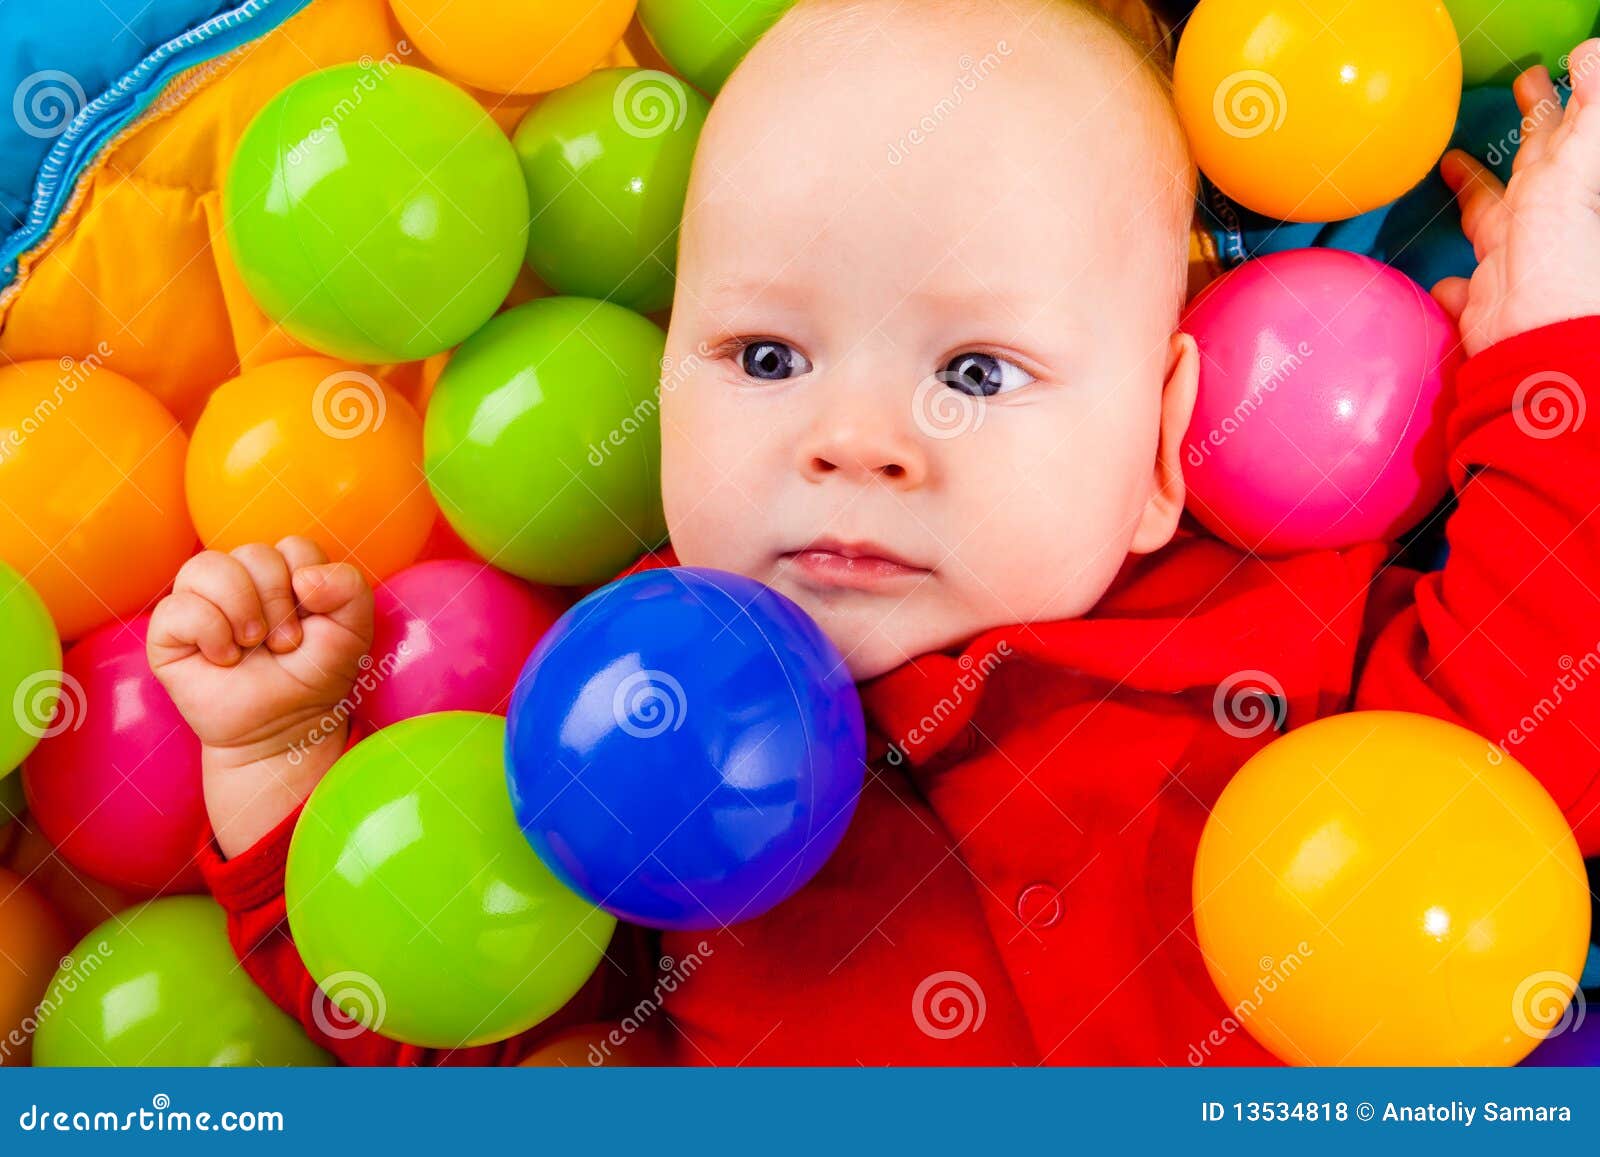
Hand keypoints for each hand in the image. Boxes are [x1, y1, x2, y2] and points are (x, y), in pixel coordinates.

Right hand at [149, 538, 372, 855]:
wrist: (284, 729)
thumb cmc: (314, 677)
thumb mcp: (352, 633)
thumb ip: (349, 589)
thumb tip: (305, 577)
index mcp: (283, 573)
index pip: (294, 547)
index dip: (308, 585)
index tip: (312, 625)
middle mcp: (240, 580)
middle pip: (253, 553)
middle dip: (277, 602)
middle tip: (284, 644)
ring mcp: (201, 602)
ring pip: (207, 566)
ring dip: (241, 610)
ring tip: (252, 645)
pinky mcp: (169, 632)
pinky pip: (178, 608)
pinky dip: (209, 633)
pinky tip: (224, 658)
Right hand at [1434, 41, 1599, 357]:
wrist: (1538, 347)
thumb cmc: (1567, 262)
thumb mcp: (1578, 172)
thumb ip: (1588, 115)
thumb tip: (1591, 56)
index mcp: (1568, 187)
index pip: (1565, 130)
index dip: (1558, 100)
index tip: (1554, 71)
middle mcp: (1543, 221)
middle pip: (1533, 163)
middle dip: (1525, 125)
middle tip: (1521, 88)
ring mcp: (1510, 262)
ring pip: (1489, 213)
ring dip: (1471, 187)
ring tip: (1453, 163)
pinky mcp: (1481, 302)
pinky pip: (1460, 288)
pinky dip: (1448, 283)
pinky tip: (1443, 280)